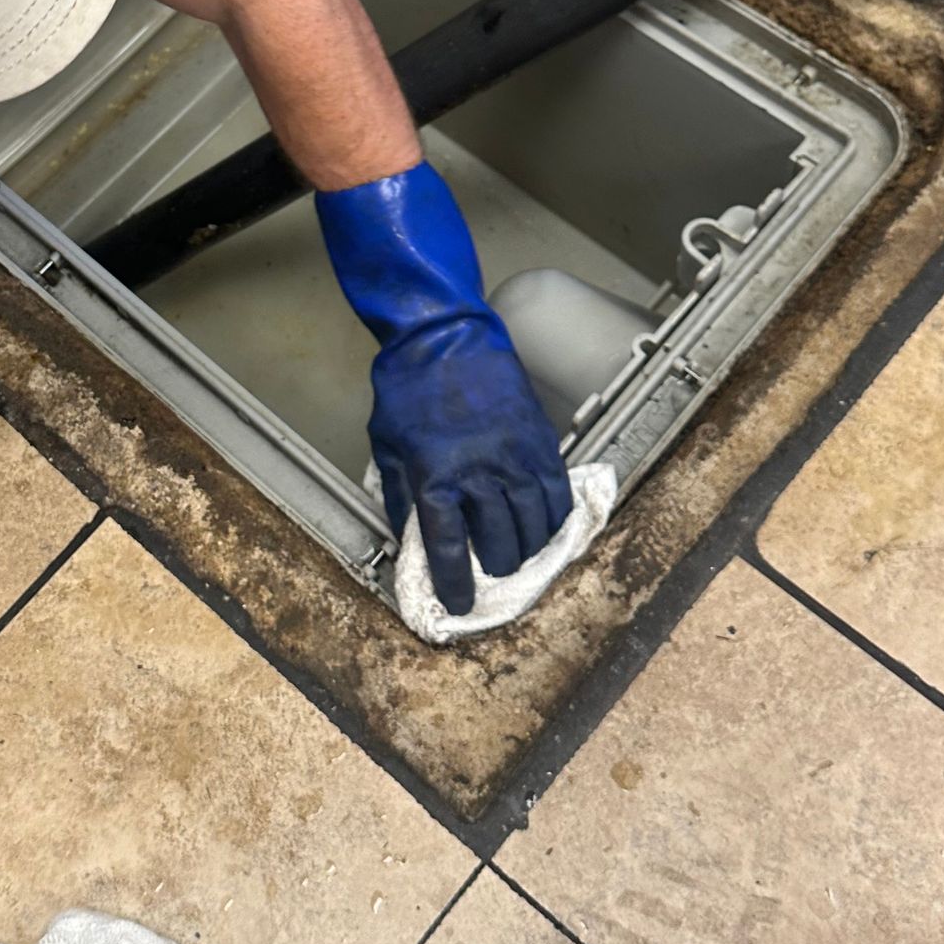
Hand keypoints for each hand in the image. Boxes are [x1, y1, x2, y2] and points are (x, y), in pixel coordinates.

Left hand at [367, 309, 571, 615]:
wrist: (445, 335)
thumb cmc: (407, 388)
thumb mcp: (385, 444)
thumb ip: (399, 495)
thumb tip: (411, 536)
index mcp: (435, 477)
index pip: (448, 549)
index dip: (455, 586)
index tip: (459, 607)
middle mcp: (481, 473)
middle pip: (498, 544)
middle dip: (494, 570)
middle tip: (490, 578)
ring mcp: (516, 456)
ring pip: (534, 524)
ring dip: (527, 550)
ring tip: (518, 559)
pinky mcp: (540, 440)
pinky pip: (557, 493)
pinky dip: (555, 519)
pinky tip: (547, 530)